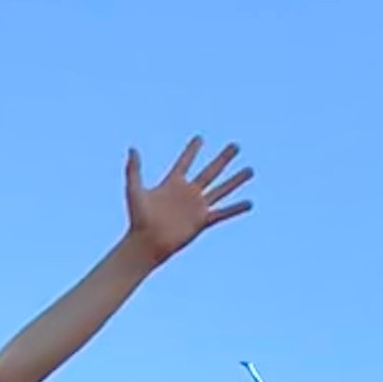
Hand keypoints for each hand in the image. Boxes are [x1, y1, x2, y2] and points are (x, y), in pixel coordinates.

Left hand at [124, 138, 252, 265]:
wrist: (146, 243)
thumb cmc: (137, 218)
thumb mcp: (134, 189)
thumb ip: (134, 169)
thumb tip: (132, 148)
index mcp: (172, 183)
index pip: (185, 162)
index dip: (191, 150)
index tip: (199, 138)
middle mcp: (188, 193)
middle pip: (210, 171)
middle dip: (223, 158)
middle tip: (236, 146)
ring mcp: (196, 207)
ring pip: (221, 189)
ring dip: (236, 180)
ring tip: (250, 170)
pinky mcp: (202, 221)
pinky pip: (223, 213)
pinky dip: (236, 209)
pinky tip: (249, 203)